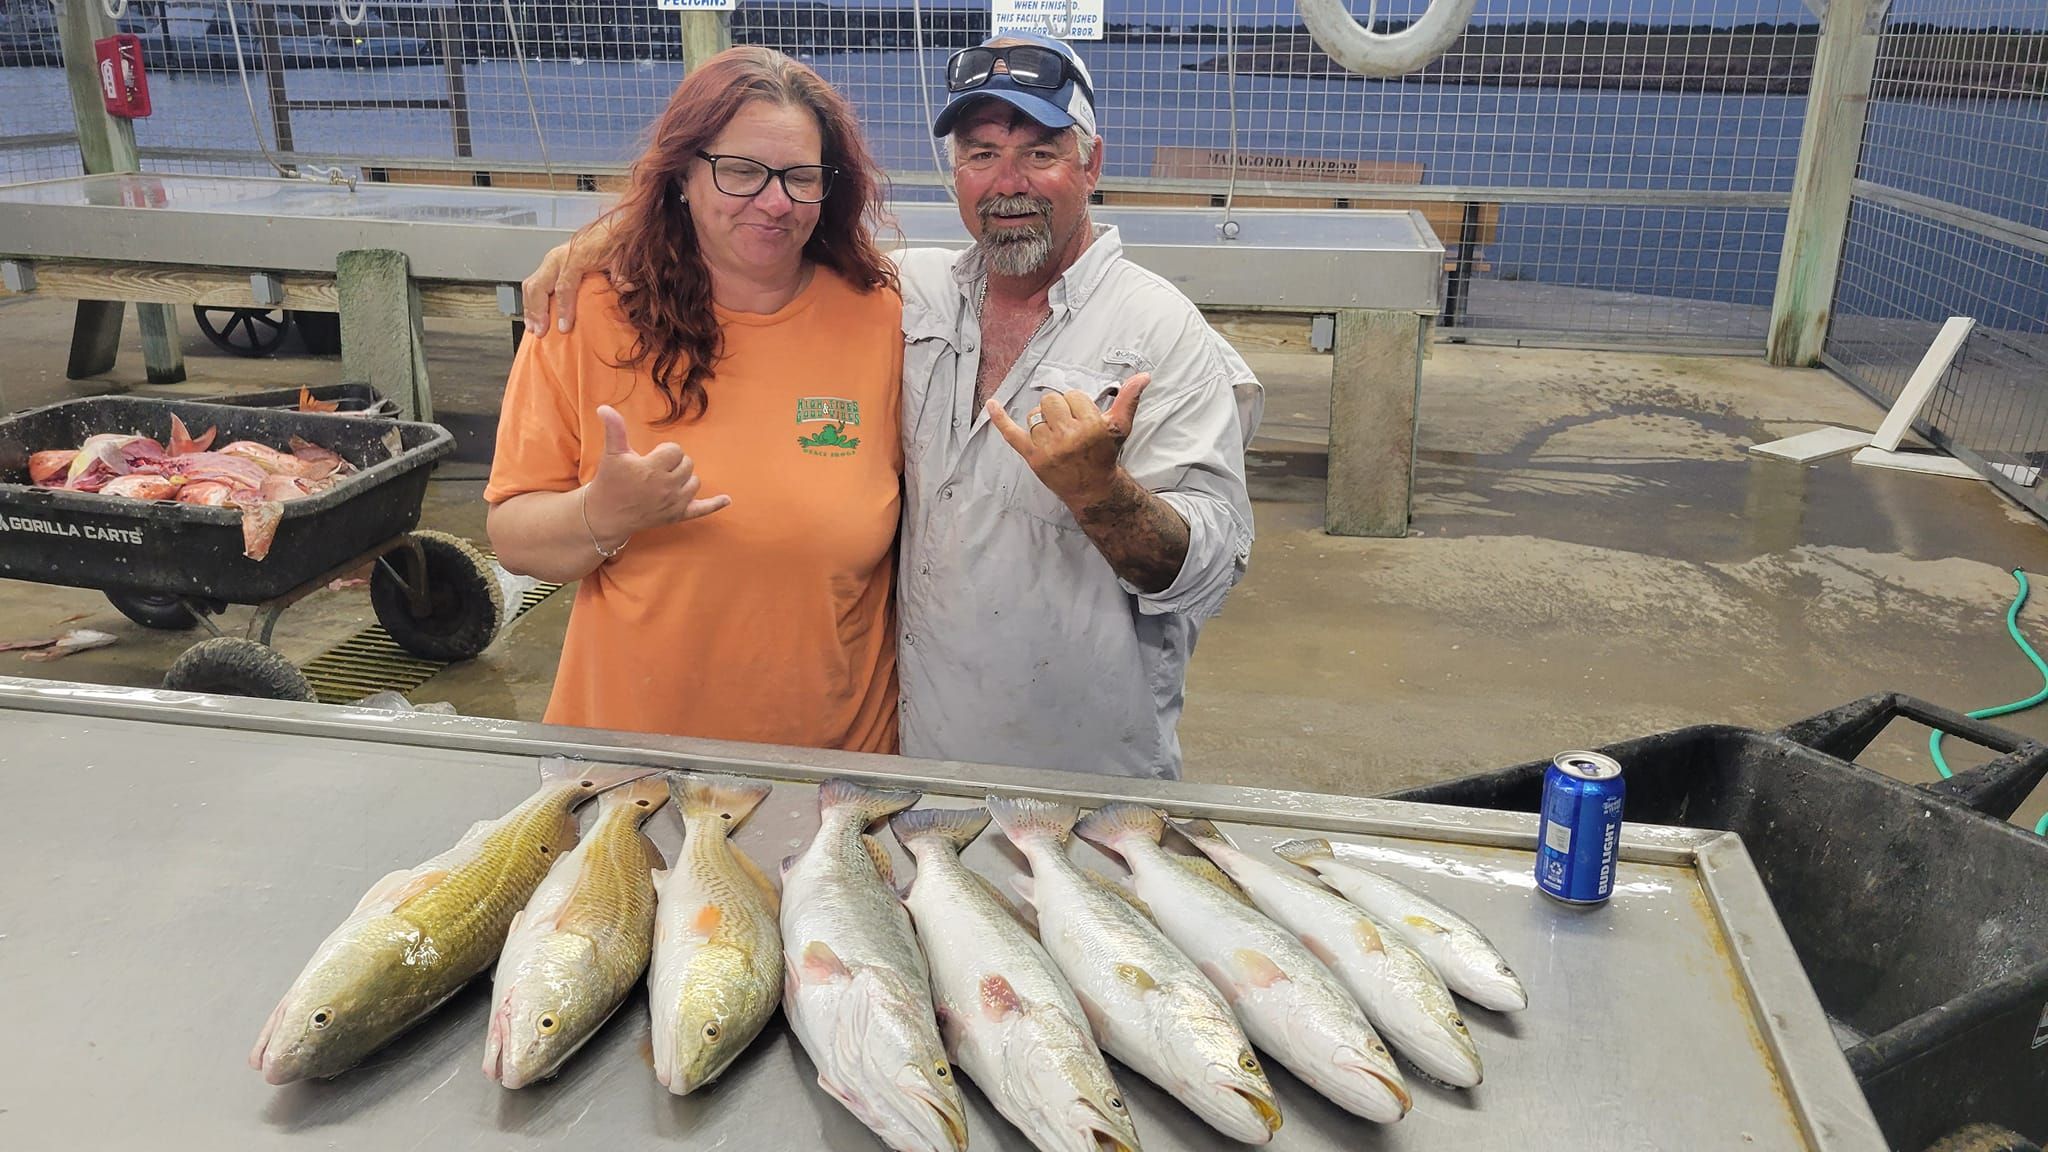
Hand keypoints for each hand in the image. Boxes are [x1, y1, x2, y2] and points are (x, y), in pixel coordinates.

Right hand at [522, 215, 623, 334]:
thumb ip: (621, 272)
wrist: (610, 229)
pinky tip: (533, 318)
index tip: (564, 327)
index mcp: (574, 257)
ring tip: (533, 329)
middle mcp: (557, 258)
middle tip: (541, 332)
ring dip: (530, 309)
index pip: (564, 286)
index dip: (563, 308)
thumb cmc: (612, 243)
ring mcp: (550, 261)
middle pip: (539, 286)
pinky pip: (533, 284)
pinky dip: (531, 303)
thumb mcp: (621, 257)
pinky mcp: (548, 265)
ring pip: (531, 285)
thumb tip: (626, 286)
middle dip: (538, 311)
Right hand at [581, 405, 729, 544]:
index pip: (675, 450)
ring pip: (695, 482)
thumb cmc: (610, 481)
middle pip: (687, 464)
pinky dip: (715, 505)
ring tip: (666, 480)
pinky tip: (727, 500)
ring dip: (685, 478)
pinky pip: (702, 510)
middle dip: (674, 463)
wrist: (607, 515)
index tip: (650, 458)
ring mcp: (674, 503)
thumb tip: (604, 407)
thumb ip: (614, 429)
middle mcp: (666, 487)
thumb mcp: (613, 453)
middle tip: (656, 469)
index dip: (664, 451)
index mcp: (652, 469)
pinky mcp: (677, 516)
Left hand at [987, 373, 1149, 507]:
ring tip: (1055, 434)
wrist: (1093, 489)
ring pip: (1035, 413)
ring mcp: (1048, 448)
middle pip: (1052, 400)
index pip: (1074, 396)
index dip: (1079, 405)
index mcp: (1090, 426)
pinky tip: (991, 403)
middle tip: (1069, 426)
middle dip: (1060, 409)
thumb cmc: (1105, 454)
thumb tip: (1143, 376)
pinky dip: (1000, 418)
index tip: (1084, 420)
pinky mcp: (1032, 458)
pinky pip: (1011, 433)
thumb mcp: (1120, 427)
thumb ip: (1129, 400)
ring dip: (1043, 419)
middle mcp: (1068, 437)